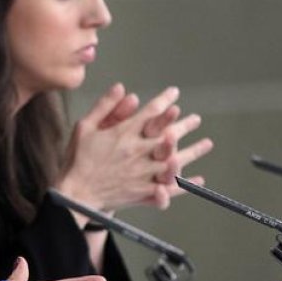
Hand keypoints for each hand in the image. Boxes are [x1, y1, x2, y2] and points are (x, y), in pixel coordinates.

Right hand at [56, 84, 212, 210]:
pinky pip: (170, 187)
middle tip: (195, 119)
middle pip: (169, 135)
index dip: (164, 101)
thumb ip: (105, 106)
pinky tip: (198, 179)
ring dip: (193, 151)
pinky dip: (185, 184)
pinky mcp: (143, 191)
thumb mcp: (85, 126)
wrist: (75, 193)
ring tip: (206, 144)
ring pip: (175, 160)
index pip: (151, 113)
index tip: (174, 93)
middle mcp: (138, 151)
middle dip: (184, 125)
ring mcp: (143, 172)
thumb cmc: (77, 159)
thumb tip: (121, 87)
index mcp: (124, 134)